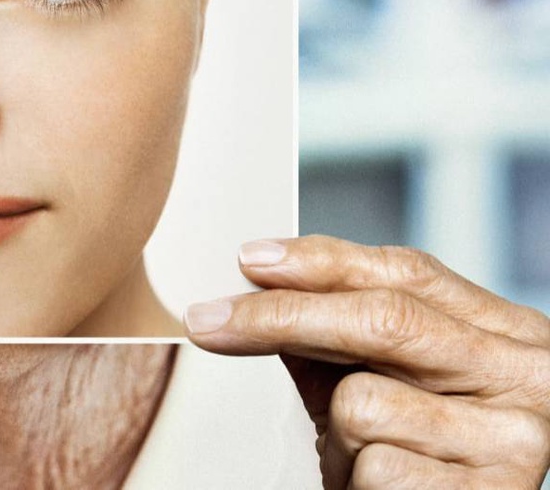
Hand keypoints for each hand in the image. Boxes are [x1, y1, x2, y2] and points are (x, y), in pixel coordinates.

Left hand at [185, 235, 549, 488]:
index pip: (408, 272)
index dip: (321, 260)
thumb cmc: (417, 458)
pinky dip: (356, 483)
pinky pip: (373, 467)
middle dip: (280, 316)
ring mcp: (517, 439)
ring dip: (336, 440)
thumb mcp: (383, 383)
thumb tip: (261, 282)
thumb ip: (338, 335)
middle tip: (207, 321)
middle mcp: (526, 375)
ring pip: (362, 403)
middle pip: (383, 319)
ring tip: (366, 463)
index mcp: (506, 334)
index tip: (249, 259)